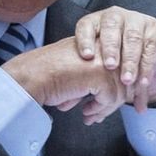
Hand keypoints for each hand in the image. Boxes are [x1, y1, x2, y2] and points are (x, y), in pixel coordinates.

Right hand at [0, 36, 130, 124]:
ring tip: (90, 115)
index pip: (121, 64)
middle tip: (98, 112)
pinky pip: (110, 100)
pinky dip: (99, 110)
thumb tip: (113, 91)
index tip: (110, 101)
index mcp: (96, 40)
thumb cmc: (45, 71)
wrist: (31, 76)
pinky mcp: (101, 76)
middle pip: (124, 78)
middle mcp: (102, 47)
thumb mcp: (75, 65)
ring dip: (105, 109)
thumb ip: (94, 71)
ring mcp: (104, 61)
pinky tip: (85, 112)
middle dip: (114, 100)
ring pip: (120, 92)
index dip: (118, 86)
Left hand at [74, 5, 155, 112]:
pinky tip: (143, 82)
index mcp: (95, 21)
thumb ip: (83, 81)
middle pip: (110, 29)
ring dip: (131, 61)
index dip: (85, 40)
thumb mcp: (98, 64)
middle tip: (109, 67)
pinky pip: (151, 49)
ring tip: (127, 80)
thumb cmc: (114, 59)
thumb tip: (64, 106)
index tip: (86, 56)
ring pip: (133, 40)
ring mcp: (136, 21)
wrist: (144, 54)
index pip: (86, 26)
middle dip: (110, 49)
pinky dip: (147, 67)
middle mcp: (114, 17)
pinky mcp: (155, 31)